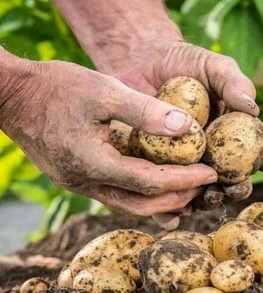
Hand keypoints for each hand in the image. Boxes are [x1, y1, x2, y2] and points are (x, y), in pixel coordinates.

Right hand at [0, 59, 217, 216]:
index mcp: (94, 164)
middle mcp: (86, 183)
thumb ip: (145, 111)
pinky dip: (142, 195)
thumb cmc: (56, 86)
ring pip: (128, 206)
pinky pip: (116, 196)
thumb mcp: (104, 90)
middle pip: (143, 206)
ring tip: (190, 191)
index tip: (212, 172)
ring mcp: (78, 184)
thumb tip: (187, 128)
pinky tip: (158, 185)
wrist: (10, 95)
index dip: (186, 180)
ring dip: (161, 203)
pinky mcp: (76, 179)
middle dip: (178, 199)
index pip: (151, 183)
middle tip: (205, 185)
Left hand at [107, 41, 262, 204]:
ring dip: (208, 201)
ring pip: (204, 192)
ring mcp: (189, 165)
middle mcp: (217, 153)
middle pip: (235, 178)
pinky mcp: (159, 171)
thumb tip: (253, 109)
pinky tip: (171, 214)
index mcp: (237, 131)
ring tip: (206, 197)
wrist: (140, 62)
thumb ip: (234, 83)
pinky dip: (170, 210)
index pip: (262, 147)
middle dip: (238, 188)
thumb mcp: (214, 65)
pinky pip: (167, 195)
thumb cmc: (184, 62)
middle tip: (233, 187)